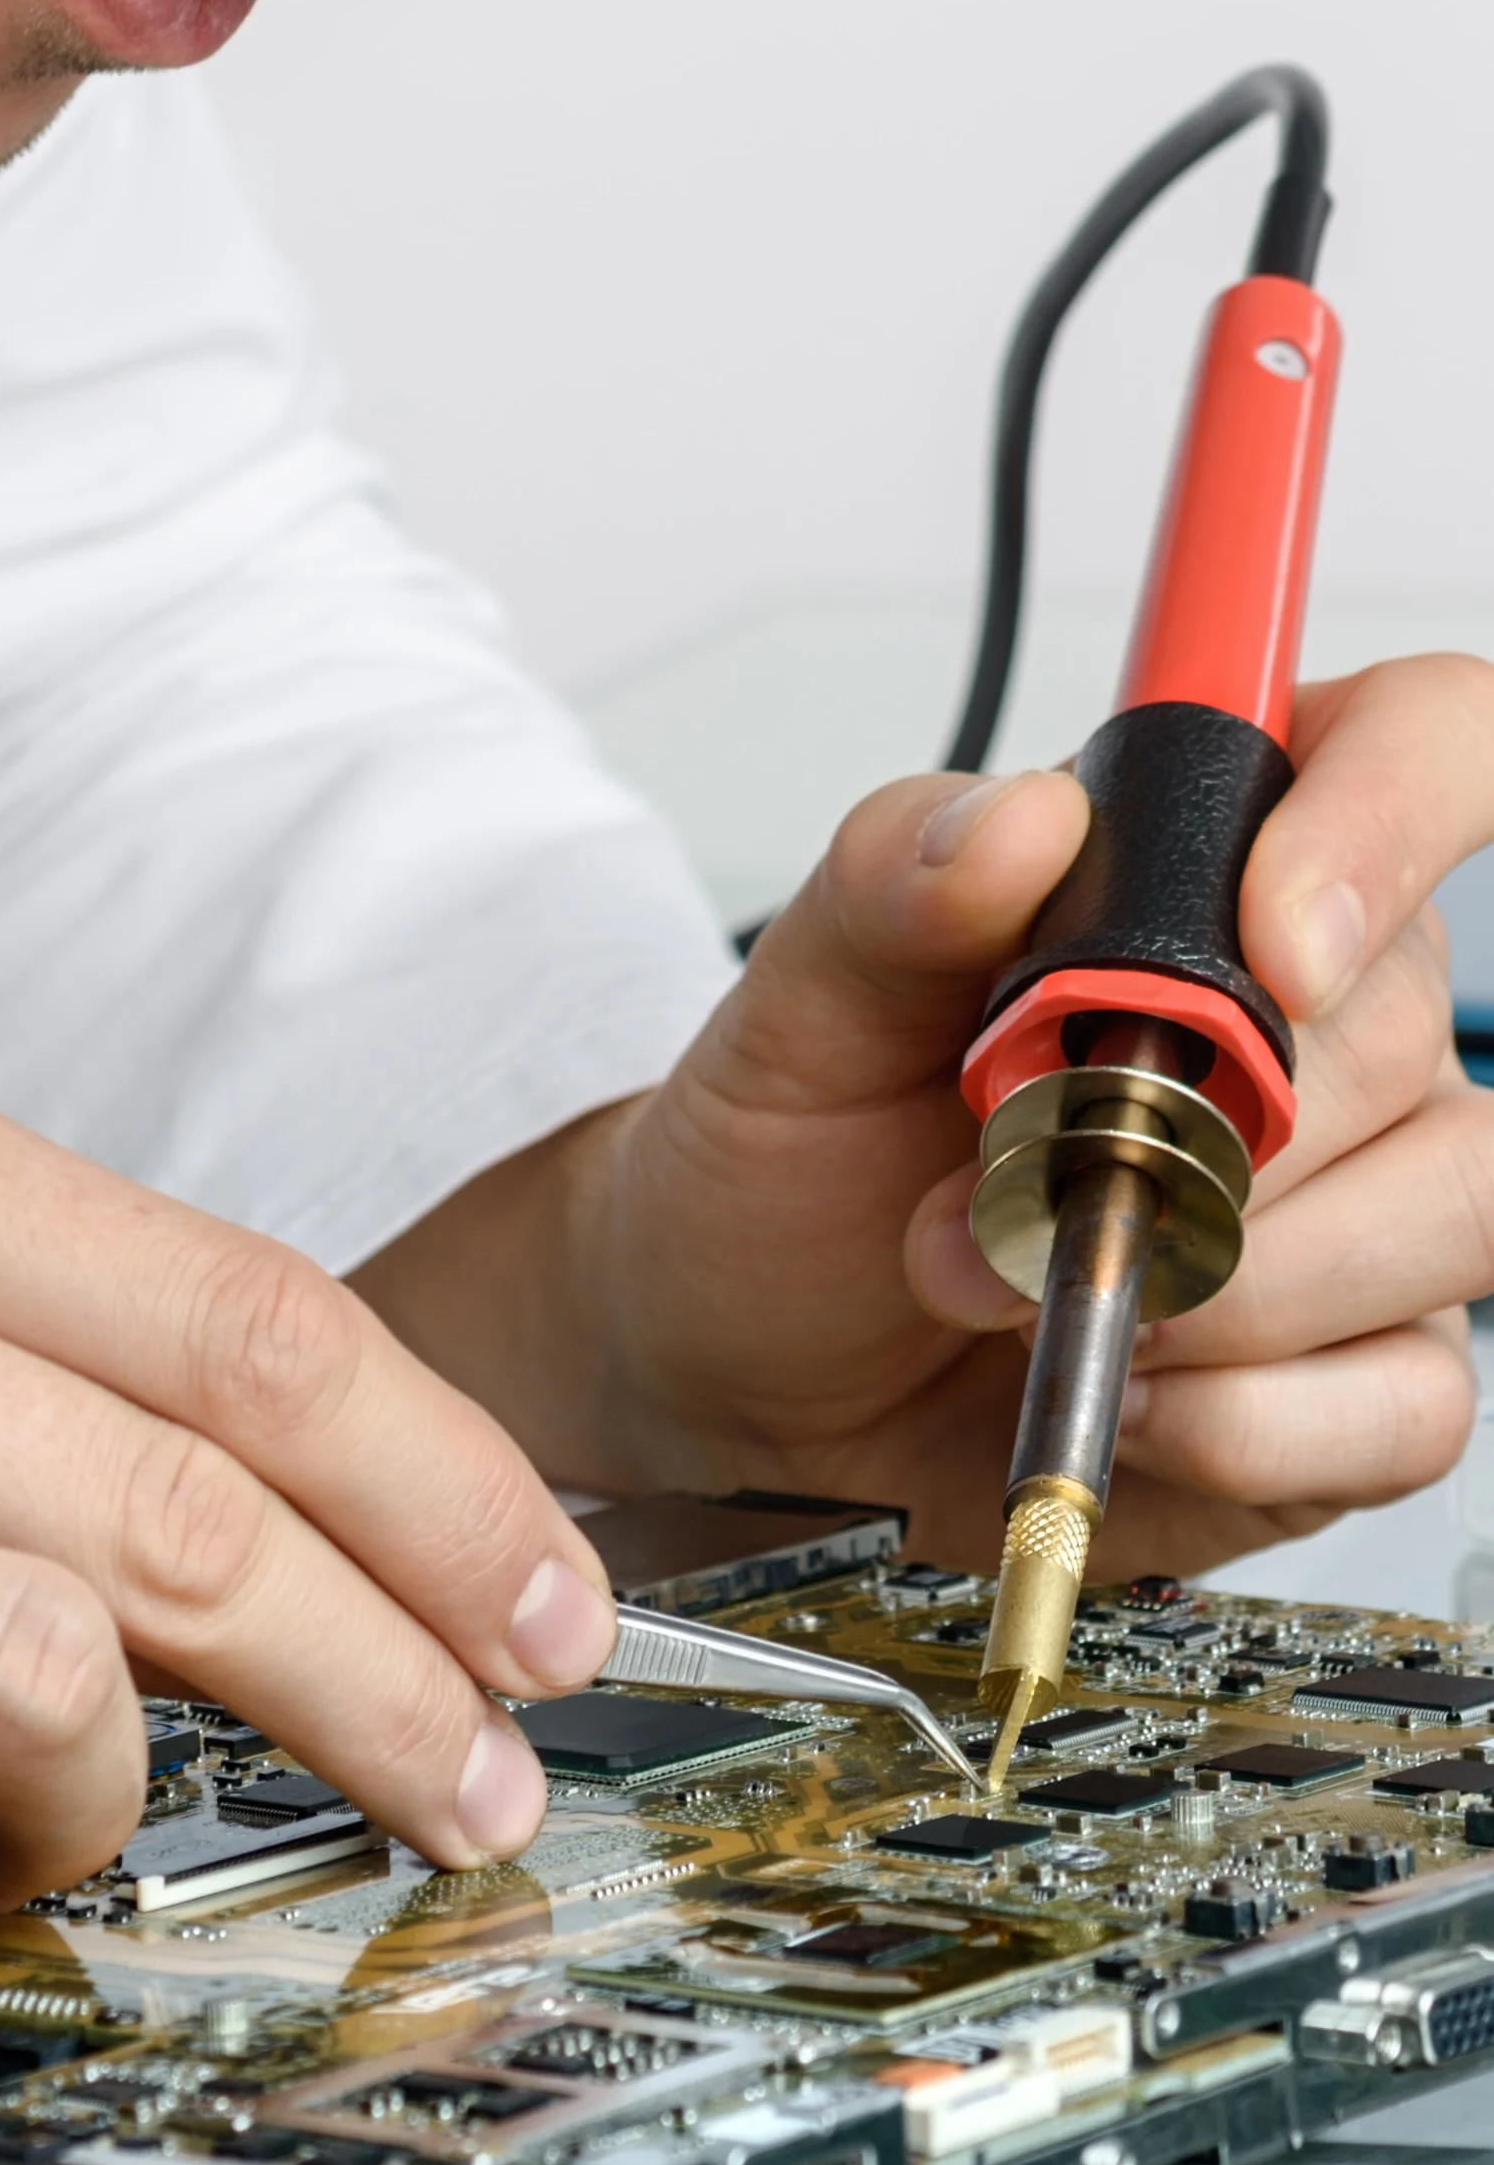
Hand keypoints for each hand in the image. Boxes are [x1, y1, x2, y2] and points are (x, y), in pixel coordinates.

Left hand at [374, 655, 1493, 1569]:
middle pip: (1410, 1033)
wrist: (742, 1378)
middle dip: (1186, 1143)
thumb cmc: (786, 1177)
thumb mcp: (789, 1016)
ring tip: (1028, 1301)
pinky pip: (1412, 1400)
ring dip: (1225, 1289)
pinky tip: (1129, 1401)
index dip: (1389, 819)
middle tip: (989, 1198)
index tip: (1270, 952)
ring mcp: (1369, 1202)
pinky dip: (1247, 1421)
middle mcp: (1327, 1026)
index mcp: (1208, 876)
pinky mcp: (1362, 1376)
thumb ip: (888, 888)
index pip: (1423, 743)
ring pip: (1455, 1212)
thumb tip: (1018, 821)